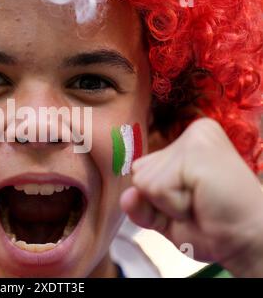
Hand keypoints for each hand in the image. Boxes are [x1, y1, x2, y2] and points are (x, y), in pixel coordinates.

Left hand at [120, 118, 262, 276]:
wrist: (250, 243)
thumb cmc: (213, 227)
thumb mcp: (166, 217)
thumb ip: (141, 206)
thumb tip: (126, 196)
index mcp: (188, 142)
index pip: (141, 169)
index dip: (158, 198)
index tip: (192, 202)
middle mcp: (192, 133)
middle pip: (140, 172)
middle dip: (161, 200)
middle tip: (197, 205)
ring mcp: (194, 138)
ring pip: (144, 180)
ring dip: (168, 204)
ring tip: (201, 204)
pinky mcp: (196, 151)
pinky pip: (156, 187)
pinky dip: (173, 205)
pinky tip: (202, 202)